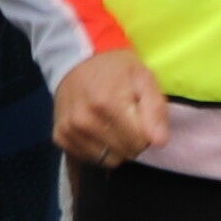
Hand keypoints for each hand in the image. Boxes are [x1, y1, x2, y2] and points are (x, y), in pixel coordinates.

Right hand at [52, 42, 167, 168]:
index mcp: (109, 104)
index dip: (146, 132)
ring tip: (112, 125)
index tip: (140, 118)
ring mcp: (70, 130)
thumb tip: (160, 142)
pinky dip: (98, 149)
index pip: (140, 143)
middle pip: (125, 153)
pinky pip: (90, 158)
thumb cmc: (116, 69)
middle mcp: (86, 121)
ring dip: (115, 147)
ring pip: (108, 160)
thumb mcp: (144, 78)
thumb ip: (155, 109)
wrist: (75, 60)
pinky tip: (97, 130)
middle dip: (132, 140)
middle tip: (127, 120)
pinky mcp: (60, 137)